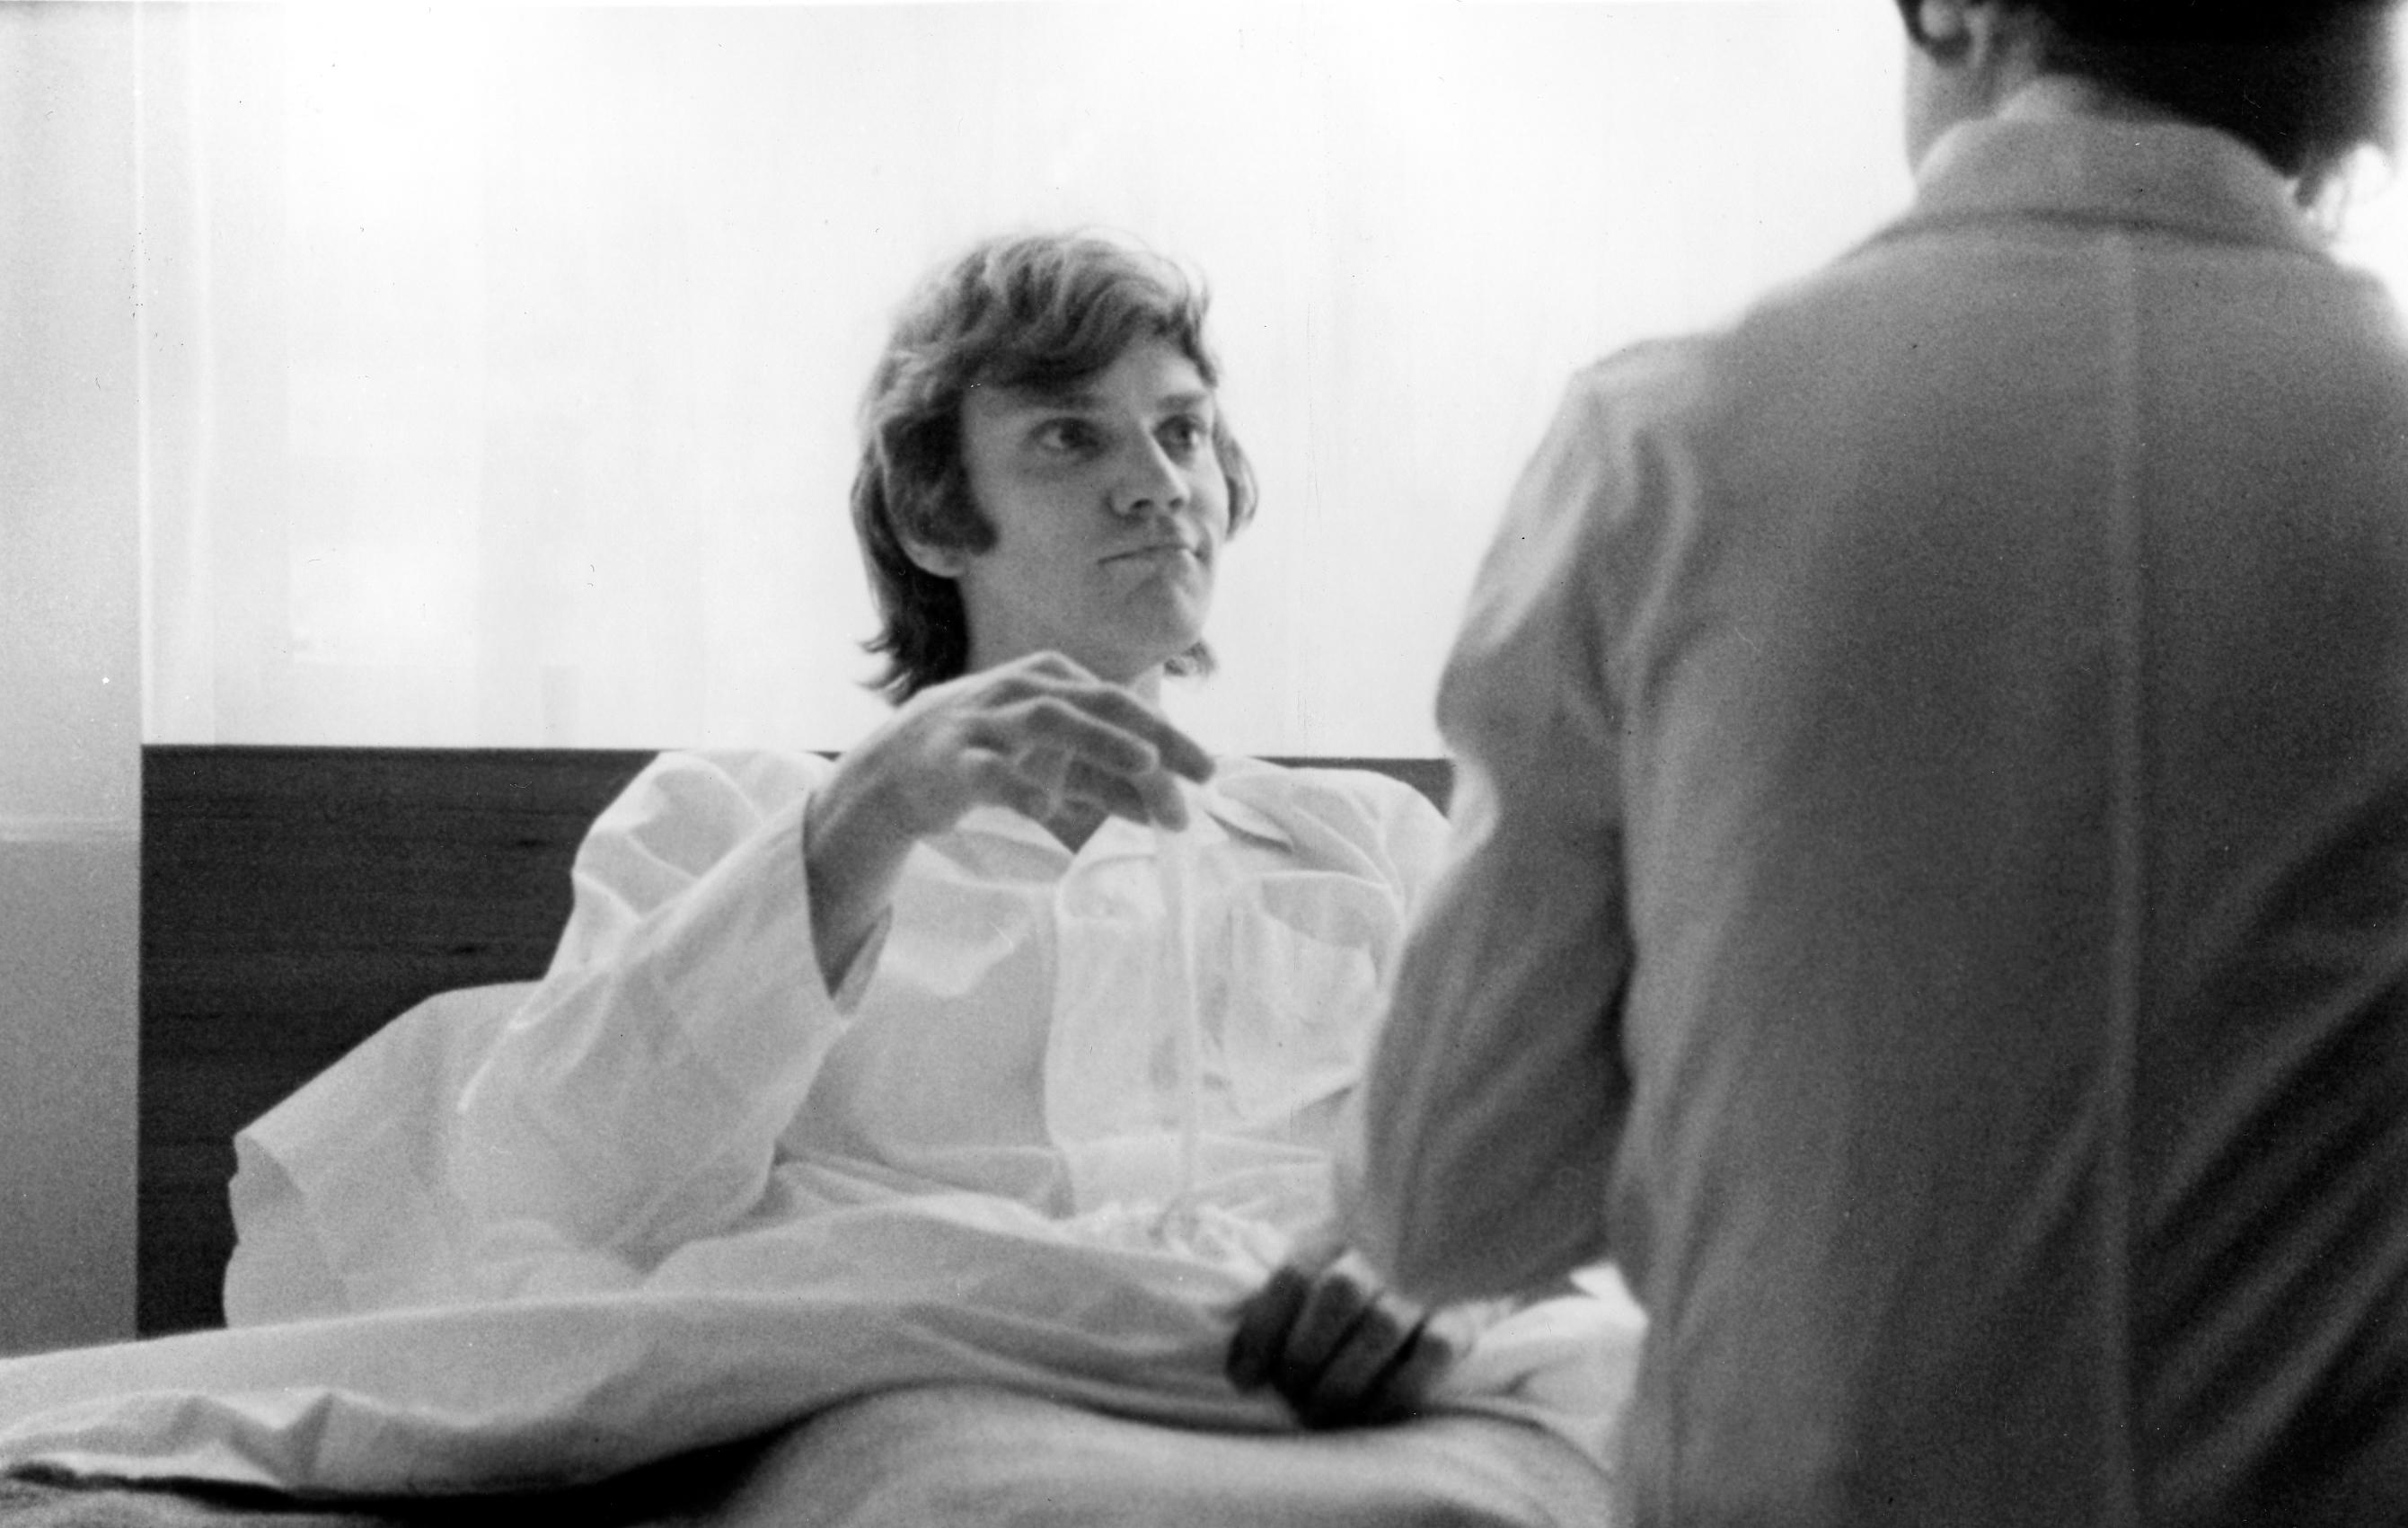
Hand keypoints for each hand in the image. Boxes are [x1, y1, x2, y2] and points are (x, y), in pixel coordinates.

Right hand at [845, 651, 1213, 840]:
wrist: (899, 769)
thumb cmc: (988, 755)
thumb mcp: (1053, 764)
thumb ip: (1107, 781)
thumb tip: (1169, 811)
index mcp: (1052, 678)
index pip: (1122, 702)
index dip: (1169, 735)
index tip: (1209, 772)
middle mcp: (1022, 688)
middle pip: (1098, 702)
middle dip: (1153, 736)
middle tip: (1199, 772)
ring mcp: (987, 721)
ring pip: (1049, 719)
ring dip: (1100, 740)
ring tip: (1144, 765)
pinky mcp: (954, 760)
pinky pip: (989, 771)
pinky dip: (1020, 788)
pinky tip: (1049, 812)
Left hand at [1225, 1245, 1464, 1428]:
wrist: (1455, 1253)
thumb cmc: (1372, 1275)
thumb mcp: (1325, 1266)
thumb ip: (1290, 1298)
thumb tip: (1240, 1363)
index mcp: (1339, 1232)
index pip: (1293, 1274)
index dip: (1261, 1331)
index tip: (1243, 1380)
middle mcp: (1385, 1248)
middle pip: (1336, 1294)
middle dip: (1303, 1357)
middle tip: (1290, 1397)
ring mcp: (1428, 1280)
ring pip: (1381, 1327)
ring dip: (1342, 1382)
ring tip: (1319, 1413)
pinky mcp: (1465, 1315)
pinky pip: (1432, 1354)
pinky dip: (1396, 1390)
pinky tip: (1371, 1412)